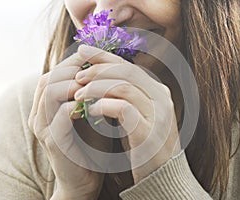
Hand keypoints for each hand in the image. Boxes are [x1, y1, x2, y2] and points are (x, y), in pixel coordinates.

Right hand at [28, 53, 112, 199]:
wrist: (85, 180)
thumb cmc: (91, 146)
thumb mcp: (91, 115)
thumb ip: (91, 94)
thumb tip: (104, 68)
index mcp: (46, 107)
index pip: (52, 74)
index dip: (70, 62)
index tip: (93, 56)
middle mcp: (39, 115)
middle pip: (48, 78)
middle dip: (71, 69)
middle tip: (94, 67)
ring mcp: (43, 128)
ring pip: (50, 92)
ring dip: (73, 83)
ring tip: (93, 83)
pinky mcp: (53, 141)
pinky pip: (60, 114)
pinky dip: (77, 104)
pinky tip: (93, 104)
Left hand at [74, 45, 180, 183]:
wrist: (162, 176)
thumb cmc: (145, 144)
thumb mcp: (138, 115)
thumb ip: (126, 95)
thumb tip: (99, 77)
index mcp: (159, 91)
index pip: (129, 65)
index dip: (104, 56)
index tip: (82, 51)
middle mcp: (162, 98)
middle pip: (127, 71)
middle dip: (98, 69)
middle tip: (77, 76)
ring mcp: (158, 114)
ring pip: (124, 86)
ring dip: (97, 88)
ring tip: (79, 94)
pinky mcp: (149, 131)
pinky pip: (123, 109)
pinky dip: (103, 106)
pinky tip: (90, 110)